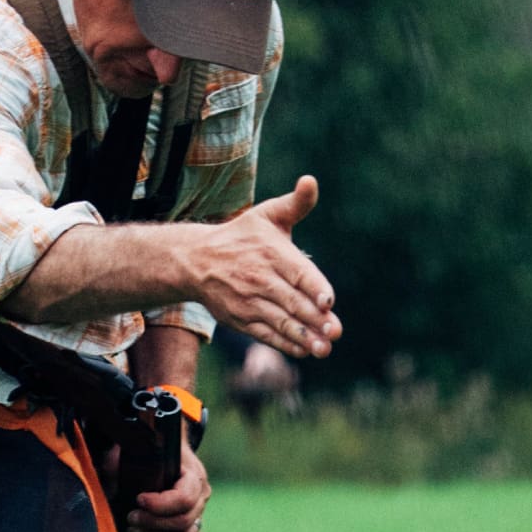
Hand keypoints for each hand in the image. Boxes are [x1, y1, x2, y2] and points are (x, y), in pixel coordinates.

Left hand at [127, 439, 209, 531]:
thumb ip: (123, 461)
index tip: (137, 500)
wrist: (166, 457)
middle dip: (153, 523)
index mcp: (193, 475)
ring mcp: (199, 512)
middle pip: (184, 520)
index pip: (184, 498)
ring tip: (134, 530)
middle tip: (130, 518)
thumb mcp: (136, 452)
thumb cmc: (151, 456)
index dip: (160, 505)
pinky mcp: (194, 525)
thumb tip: (110, 472)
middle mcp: (201, 495)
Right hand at [191, 176, 342, 358]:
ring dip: (303, 337)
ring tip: (323, 348)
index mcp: (271, 252)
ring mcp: (249, 302)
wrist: (196, 261)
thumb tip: (310, 181)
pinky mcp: (240, 319)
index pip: (297, 273)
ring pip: (280, 322)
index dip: (314, 288)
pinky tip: (303, 350)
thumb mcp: (267, 215)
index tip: (328, 302)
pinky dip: (284, 344)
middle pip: (292, 302)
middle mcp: (260, 278)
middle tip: (335, 332)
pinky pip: (265, 334)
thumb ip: (296, 203)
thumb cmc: (241, 237)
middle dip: (314, 319)